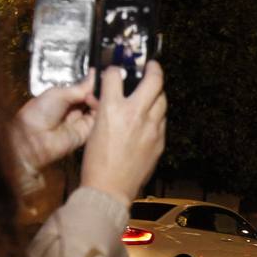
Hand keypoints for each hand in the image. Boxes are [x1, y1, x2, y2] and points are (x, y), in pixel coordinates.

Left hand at [11, 72, 96, 170]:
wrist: (33, 137)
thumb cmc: (38, 113)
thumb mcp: (59, 93)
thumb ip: (79, 87)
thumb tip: (94, 76)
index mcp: (64, 99)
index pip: (85, 89)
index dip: (93, 83)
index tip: (102, 75)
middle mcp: (74, 110)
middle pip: (94, 98)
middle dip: (98, 90)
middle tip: (102, 83)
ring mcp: (81, 122)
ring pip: (98, 109)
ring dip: (99, 99)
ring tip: (93, 94)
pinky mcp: (86, 133)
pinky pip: (98, 121)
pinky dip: (100, 110)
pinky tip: (94, 102)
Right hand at [80, 62, 166, 205]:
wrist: (109, 190)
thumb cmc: (96, 163)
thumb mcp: (93, 129)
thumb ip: (103, 110)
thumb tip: (106, 99)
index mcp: (112, 109)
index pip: (116, 75)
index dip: (114, 70)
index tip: (116, 71)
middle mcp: (135, 114)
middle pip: (154, 79)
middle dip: (153, 68)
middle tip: (151, 66)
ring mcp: (151, 127)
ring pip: (162, 99)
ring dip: (157, 93)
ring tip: (152, 92)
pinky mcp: (160, 141)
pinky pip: (162, 120)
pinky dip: (157, 115)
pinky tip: (150, 118)